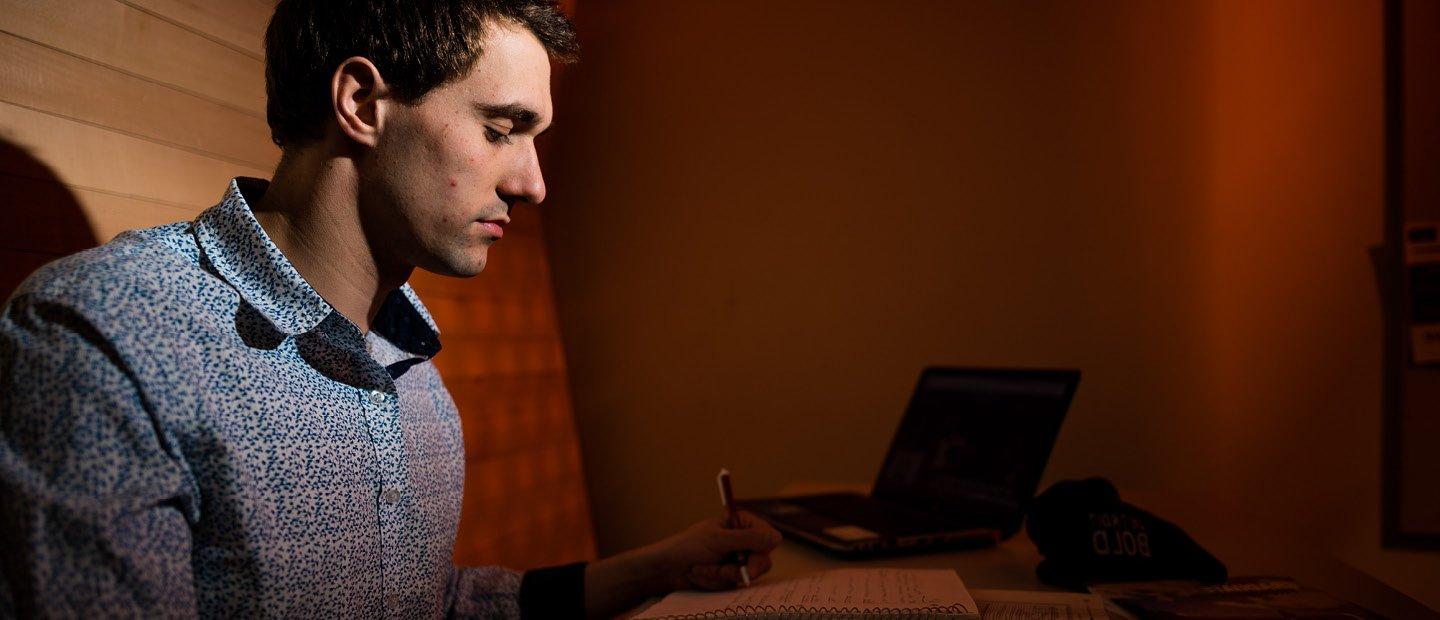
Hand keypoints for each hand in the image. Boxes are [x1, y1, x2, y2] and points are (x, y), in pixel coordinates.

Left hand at [583, 512, 782, 617]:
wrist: (665, 570)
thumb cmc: (686, 547)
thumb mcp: (718, 540)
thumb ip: (748, 539)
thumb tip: (777, 537)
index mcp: (740, 523)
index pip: (768, 536)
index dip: (761, 549)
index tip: (748, 558)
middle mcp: (742, 540)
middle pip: (762, 560)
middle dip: (737, 569)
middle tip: (722, 570)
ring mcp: (736, 559)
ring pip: (747, 575)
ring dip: (721, 575)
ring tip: (701, 569)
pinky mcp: (728, 575)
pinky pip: (733, 584)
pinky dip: (715, 581)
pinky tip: (700, 575)